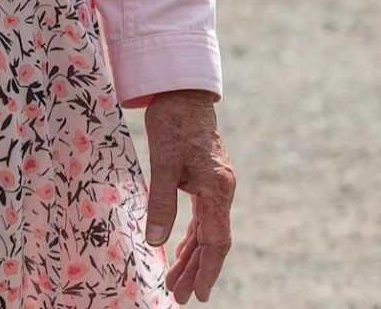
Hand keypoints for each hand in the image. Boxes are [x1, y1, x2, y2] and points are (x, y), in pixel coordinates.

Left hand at [143, 90, 235, 302]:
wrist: (184, 92)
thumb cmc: (174, 124)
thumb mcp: (163, 164)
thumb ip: (162, 203)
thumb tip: (157, 243)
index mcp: (218, 188)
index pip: (216, 240)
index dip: (207, 270)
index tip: (197, 294)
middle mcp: (223, 189)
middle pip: (213, 240)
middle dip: (196, 270)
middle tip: (179, 297)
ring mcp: (217, 185)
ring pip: (208, 230)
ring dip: (192, 256)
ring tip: (175, 282)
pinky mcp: (208, 180)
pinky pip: (203, 217)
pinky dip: (192, 237)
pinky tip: (180, 250)